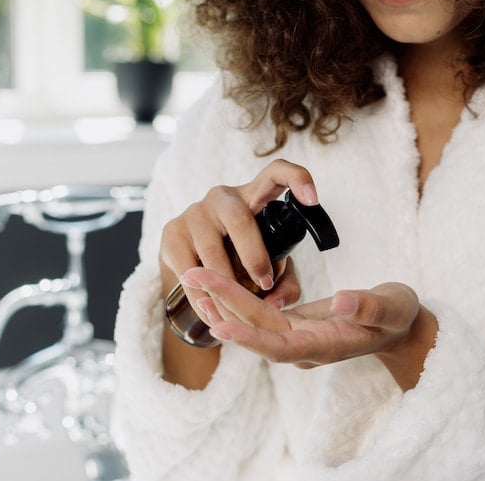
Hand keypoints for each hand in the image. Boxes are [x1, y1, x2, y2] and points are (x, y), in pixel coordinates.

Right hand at [159, 159, 318, 320]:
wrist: (191, 258)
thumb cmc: (241, 257)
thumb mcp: (269, 265)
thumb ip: (285, 284)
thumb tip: (276, 302)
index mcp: (254, 196)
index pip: (277, 172)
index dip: (297, 179)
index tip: (313, 201)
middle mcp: (223, 197)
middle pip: (241, 220)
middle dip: (254, 256)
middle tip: (264, 285)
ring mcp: (194, 212)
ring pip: (212, 250)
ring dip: (226, 286)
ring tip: (237, 313)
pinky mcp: (171, 233)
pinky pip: (187, 269)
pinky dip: (202, 295)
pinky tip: (212, 313)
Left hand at [179, 267, 437, 388]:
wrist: (398, 326)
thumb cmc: (398, 316)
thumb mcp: (392, 308)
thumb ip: (367, 307)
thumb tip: (340, 300)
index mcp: (325, 347)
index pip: (281, 347)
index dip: (250, 339)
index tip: (220, 325)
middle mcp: (303, 346)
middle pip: (256, 330)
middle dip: (224, 304)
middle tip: (192, 275)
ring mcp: (296, 336)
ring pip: (253, 320)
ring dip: (224, 298)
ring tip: (193, 274)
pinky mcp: (293, 323)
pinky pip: (259, 313)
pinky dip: (238, 298)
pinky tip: (216, 282)